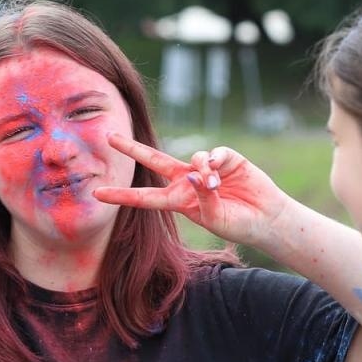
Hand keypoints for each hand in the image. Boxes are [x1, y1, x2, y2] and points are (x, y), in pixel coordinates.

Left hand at [92, 134, 290, 250]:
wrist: (265, 218)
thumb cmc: (236, 223)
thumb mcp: (214, 218)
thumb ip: (202, 197)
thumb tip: (195, 173)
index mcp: (178, 200)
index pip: (144, 197)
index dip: (121, 195)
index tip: (97, 193)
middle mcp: (187, 181)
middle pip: (154, 160)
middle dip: (132, 149)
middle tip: (109, 137)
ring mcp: (205, 168)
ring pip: (192, 158)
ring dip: (202, 169)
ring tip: (215, 185)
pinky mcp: (226, 159)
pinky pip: (214, 153)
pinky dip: (216, 162)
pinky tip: (221, 173)